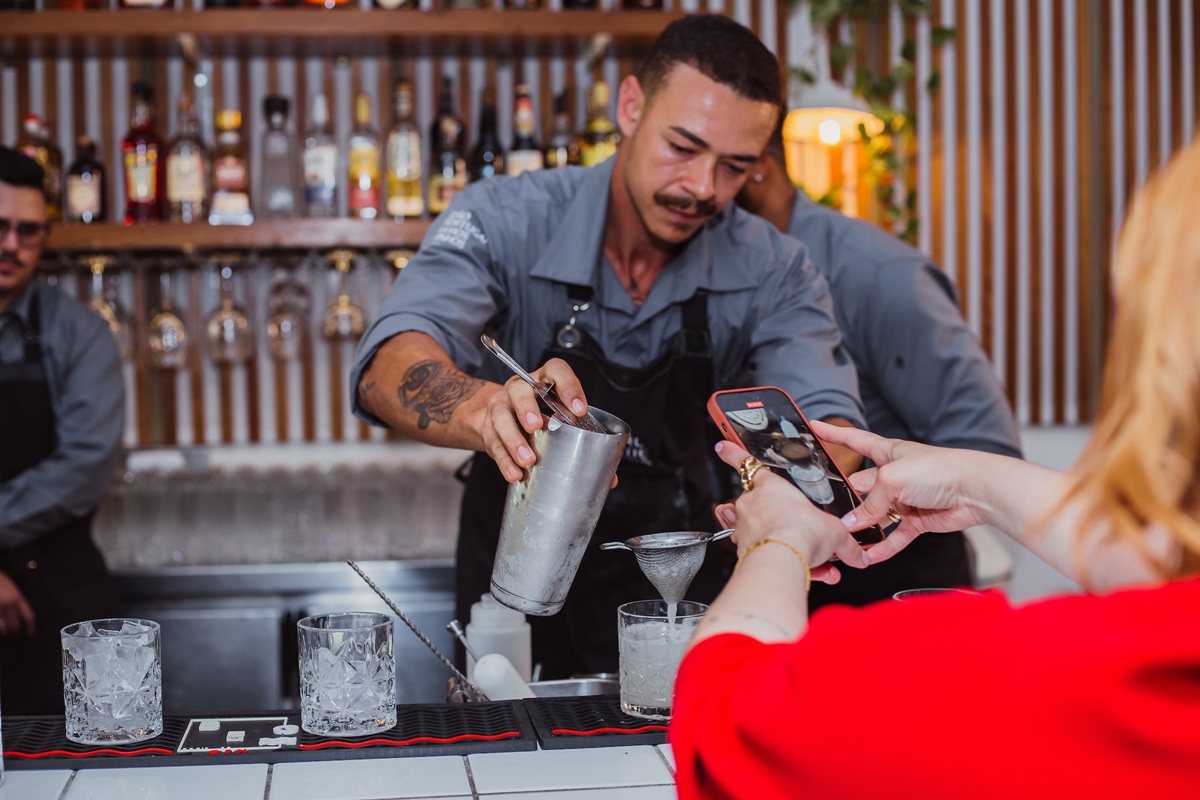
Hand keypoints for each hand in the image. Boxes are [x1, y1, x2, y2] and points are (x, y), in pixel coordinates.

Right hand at [0, 570, 34, 636]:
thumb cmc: (0, 580)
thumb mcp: (13, 588)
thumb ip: (17, 600)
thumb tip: (20, 613)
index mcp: (18, 598)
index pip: (29, 616)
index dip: (31, 627)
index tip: (30, 634)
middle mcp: (9, 604)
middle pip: (15, 624)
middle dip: (15, 632)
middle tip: (14, 635)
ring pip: (3, 627)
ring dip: (5, 633)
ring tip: (5, 634)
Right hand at [480, 358, 589, 483]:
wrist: (493, 417)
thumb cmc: (536, 416)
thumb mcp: (557, 416)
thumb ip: (582, 440)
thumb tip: (611, 478)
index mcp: (543, 381)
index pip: (555, 370)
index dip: (568, 385)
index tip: (579, 409)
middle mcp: (520, 390)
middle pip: (520, 391)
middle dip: (527, 409)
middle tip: (537, 426)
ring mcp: (501, 408)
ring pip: (502, 418)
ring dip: (515, 440)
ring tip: (528, 459)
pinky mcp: (489, 430)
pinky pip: (494, 445)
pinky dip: (505, 461)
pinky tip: (516, 473)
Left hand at [714, 440, 867, 582]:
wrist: (785, 558)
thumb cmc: (802, 532)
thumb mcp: (835, 533)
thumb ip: (846, 544)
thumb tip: (859, 556)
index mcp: (772, 486)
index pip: (747, 462)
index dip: (734, 453)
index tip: (723, 447)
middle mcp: (752, 504)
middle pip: (758, 505)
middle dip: (779, 520)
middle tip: (802, 532)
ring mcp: (744, 528)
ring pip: (760, 534)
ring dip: (784, 546)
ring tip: (810, 560)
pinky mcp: (743, 551)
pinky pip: (763, 555)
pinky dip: (783, 563)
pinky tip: (805, 573)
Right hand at [811, 420, 992, 563]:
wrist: (975, 489)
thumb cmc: (938, 470)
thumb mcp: (892, 479)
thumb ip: (869, 503)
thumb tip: (853, 523)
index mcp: (886, 453)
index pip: (853, 440)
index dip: (832, 433)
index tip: (813, 428)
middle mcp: (893, 475)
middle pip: (860, 488)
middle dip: (844, 501)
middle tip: (826, 515)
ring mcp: (904, 498)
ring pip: (875, 516)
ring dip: (862, 530)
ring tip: (844, 542)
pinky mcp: (917, 520)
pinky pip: (894, 536)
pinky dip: (883, 547)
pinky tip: (868, 557)